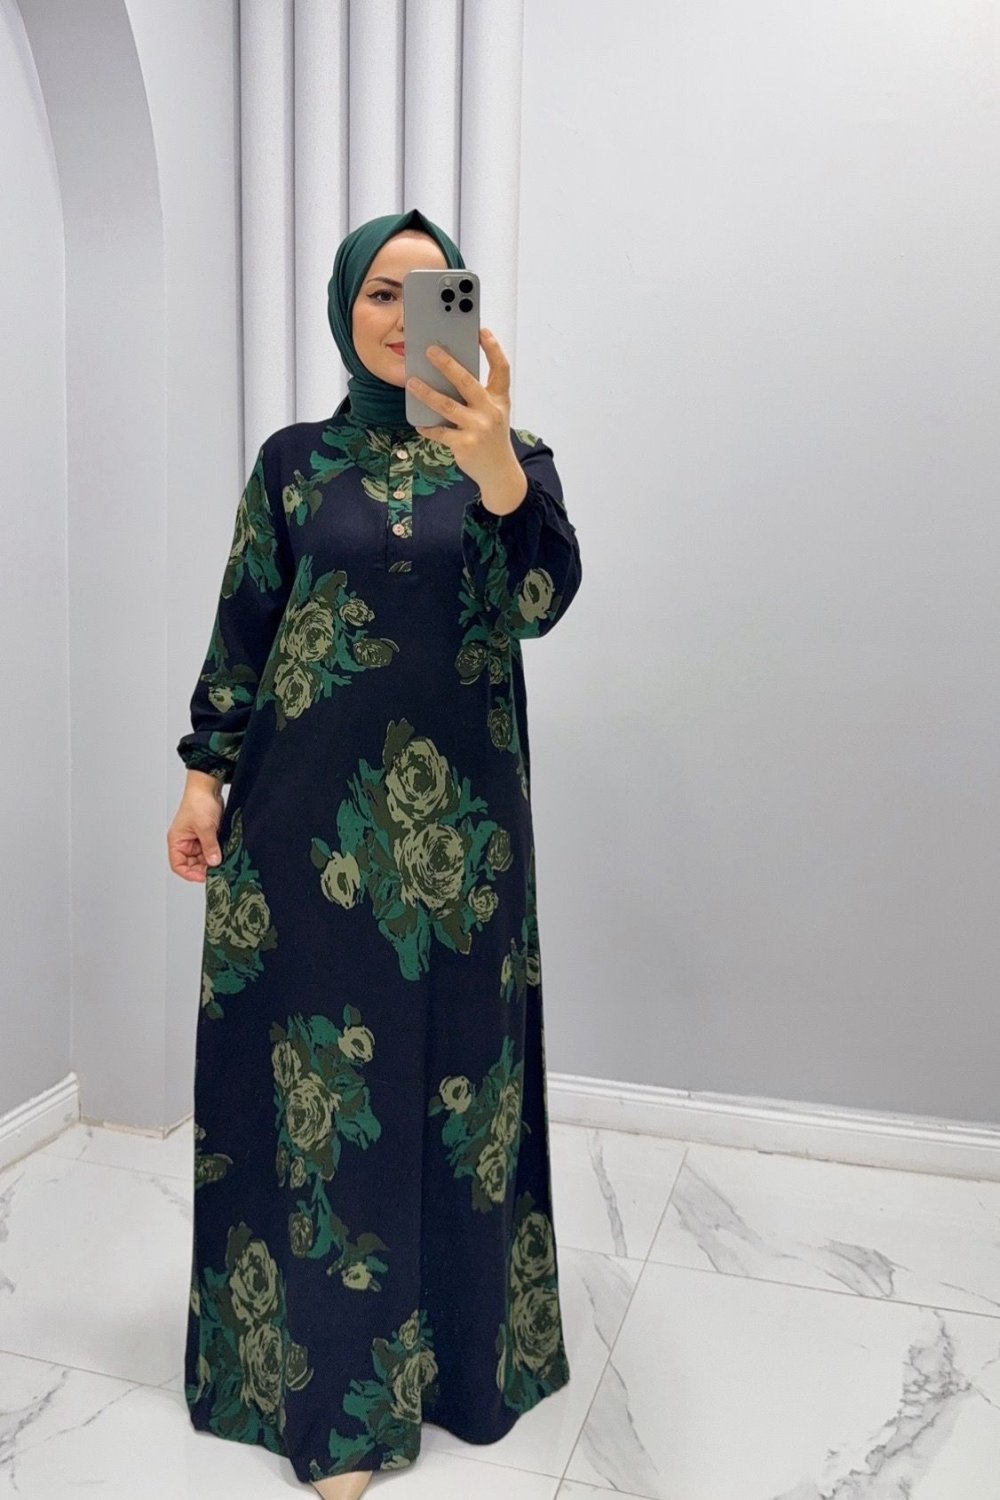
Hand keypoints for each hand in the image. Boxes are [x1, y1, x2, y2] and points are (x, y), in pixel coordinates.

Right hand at [167, 787, 224, 882]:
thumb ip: (209, 847)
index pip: (178, 865)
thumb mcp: (205, 827)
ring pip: (202, 858)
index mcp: (177, 841)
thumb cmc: (198, 802)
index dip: (190, 874)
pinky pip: (210, 849)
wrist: (208, 787)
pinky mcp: (206, 836)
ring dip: (211, 860)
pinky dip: (216, 853)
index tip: (204, 877)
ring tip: (222, 861)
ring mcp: (196, 839)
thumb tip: (214, 862)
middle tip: (217, 870)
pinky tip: (224, 853)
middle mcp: (185, 842)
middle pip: (192, 864)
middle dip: (204, 868)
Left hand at [408, 329, 521, 493]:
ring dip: (426, 393)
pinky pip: (440, 432)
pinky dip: (428, 427)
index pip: (501, 369)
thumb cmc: (492, 437)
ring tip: (411, 382)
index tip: (481, 331)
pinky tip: (419, 423)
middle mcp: (491, 411)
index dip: (493, 348)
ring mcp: (478, 428)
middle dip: (448, 364)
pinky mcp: (465, 445)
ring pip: (447, 406)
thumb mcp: (493, 413)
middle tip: (430, 350)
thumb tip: (447, 376)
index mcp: (500, 400)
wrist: (499, 472)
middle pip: (467, 382)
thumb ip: (478, 396)